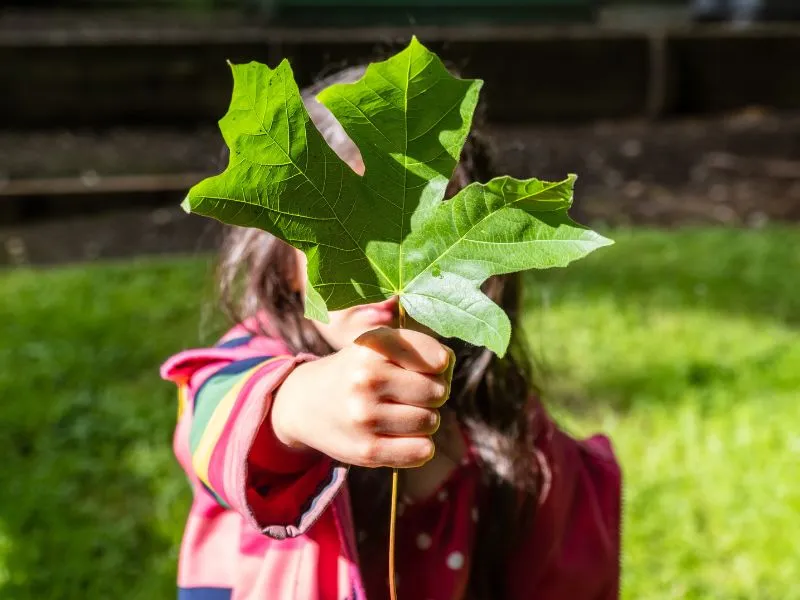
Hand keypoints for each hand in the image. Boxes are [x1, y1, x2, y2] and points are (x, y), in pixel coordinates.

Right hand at [271, 328, 453, 467]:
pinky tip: (403, 436)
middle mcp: (367, 378)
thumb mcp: (378, 346)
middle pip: (438, 392)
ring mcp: (365, 416)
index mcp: (373, 346)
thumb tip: (446, 364)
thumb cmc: (356, 371)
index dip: (439, 365)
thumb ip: (418, 348)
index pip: (437, 358)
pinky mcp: (367, 450)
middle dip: (433, 394)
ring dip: (424, 420)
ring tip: (401, 413)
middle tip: (412, 394)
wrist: (305, 403)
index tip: (426, 368)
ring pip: (431, 421)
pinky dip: (420, 446)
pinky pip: (421, 450)